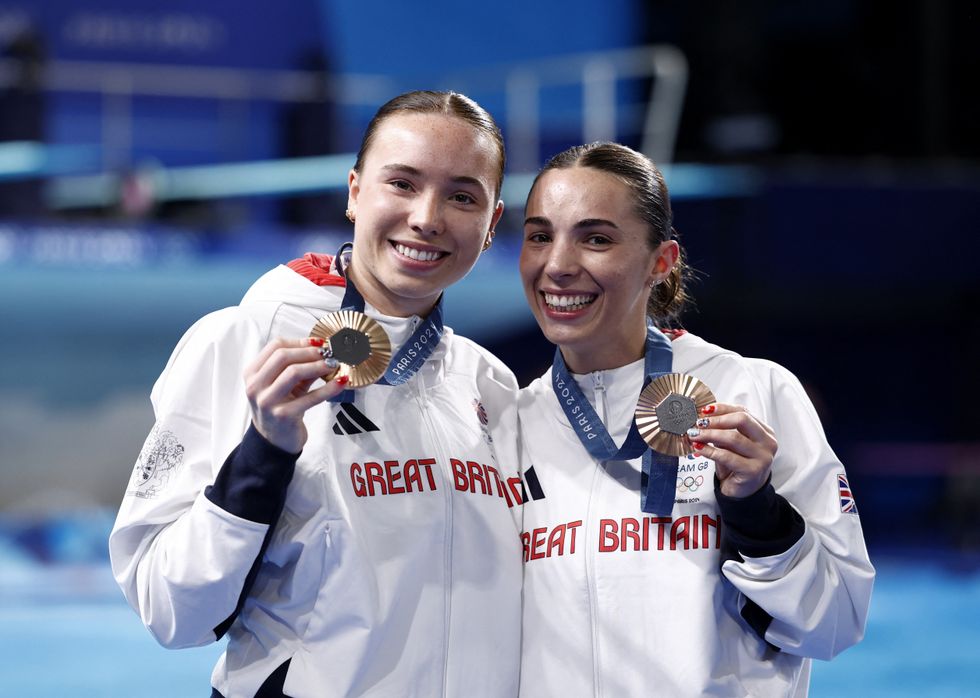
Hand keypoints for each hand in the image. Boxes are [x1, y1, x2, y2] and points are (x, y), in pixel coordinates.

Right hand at [244, 337, 347, 453]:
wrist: (274, 440)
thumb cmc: (280, 407)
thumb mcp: (286, 384)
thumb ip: (300, 366)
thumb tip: (322, 350)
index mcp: (252, 373)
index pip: (275, 347)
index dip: (299, 342)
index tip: (318, 343)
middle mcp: (255, 386)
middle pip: (282, 356)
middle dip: (309, 352)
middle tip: (328, 353)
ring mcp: (267, 401)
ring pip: (293, 372)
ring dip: (317, 365)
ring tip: (333, 364)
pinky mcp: (283, 415)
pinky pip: (311, 397)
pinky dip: (329, 388)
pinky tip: (341, 382)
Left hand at [686, 403, 777, 498]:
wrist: (743, 491)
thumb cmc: (737, 464)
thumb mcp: (731, 443)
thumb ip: (723, 429)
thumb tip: (702, 417)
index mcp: (764, 431)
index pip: (743, 412)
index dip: (723, 408)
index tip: (705, 410)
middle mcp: (767, 442)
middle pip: (742, 420)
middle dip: (717, 420)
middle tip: (699, 423)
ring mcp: (763, 457)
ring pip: (733, 438)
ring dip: (710, 434)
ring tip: (695, 434)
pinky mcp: (753, 471)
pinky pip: (727, 456)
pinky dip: (710, 451)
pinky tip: (699, 449)